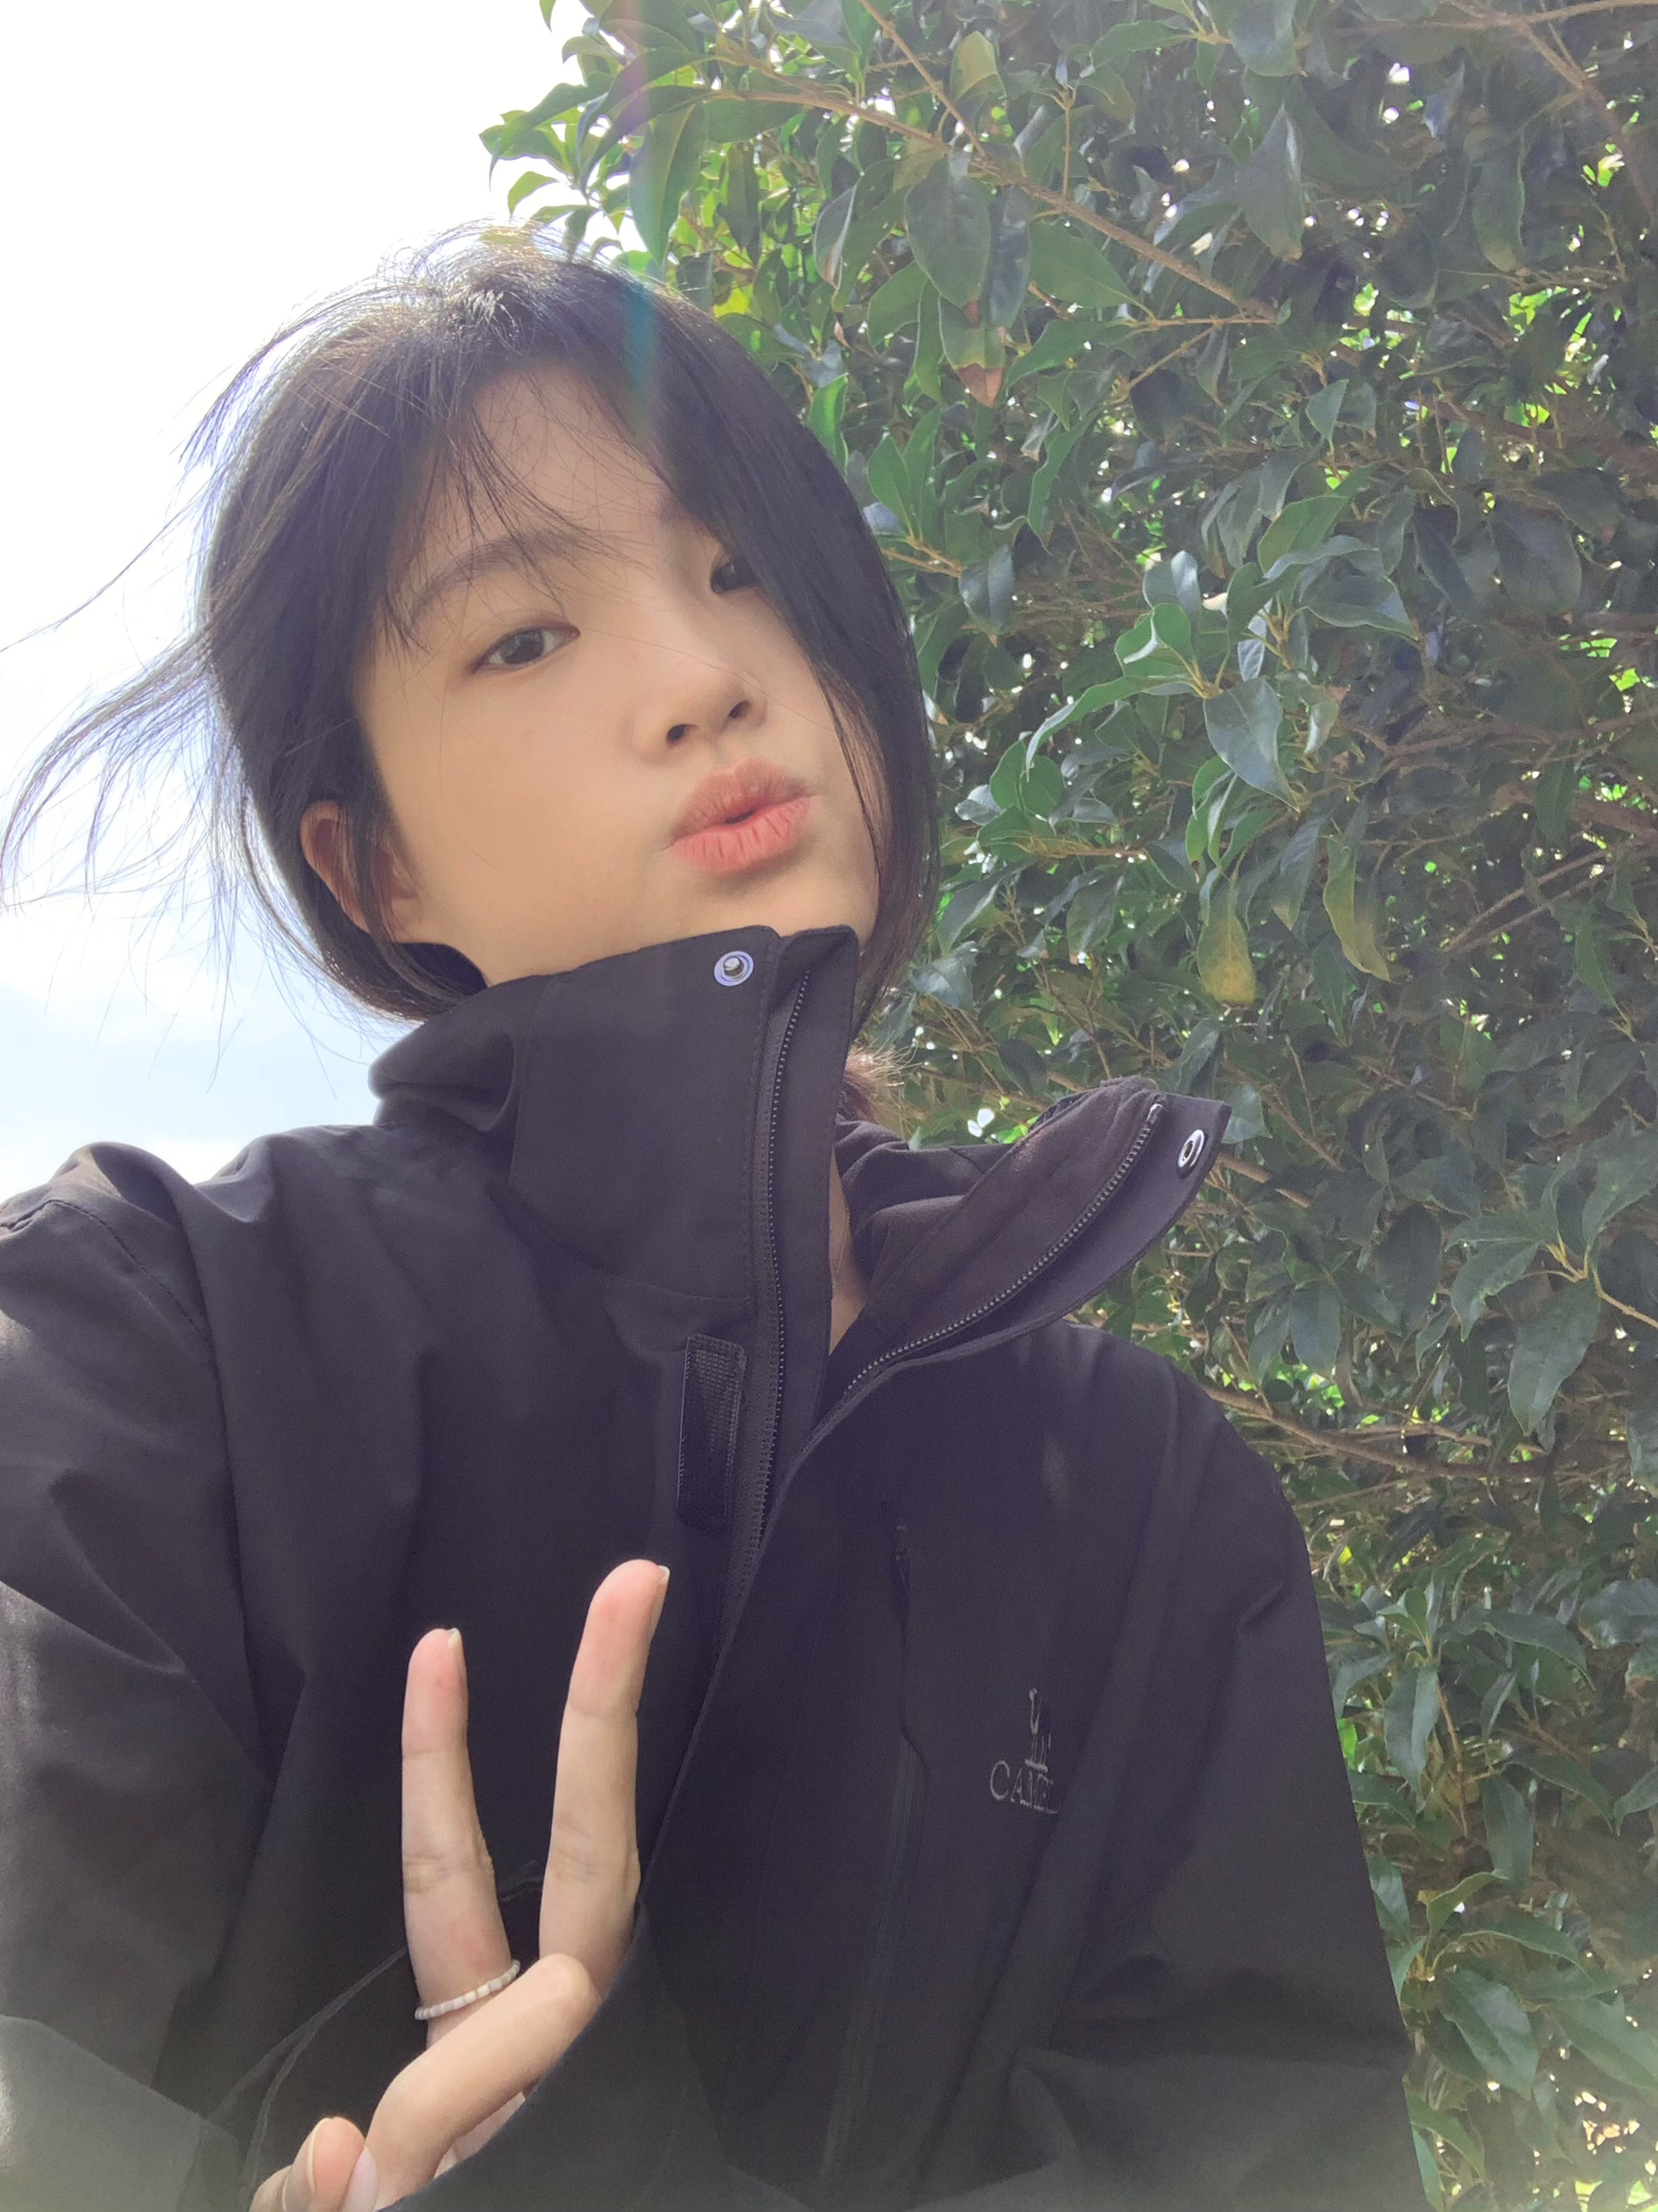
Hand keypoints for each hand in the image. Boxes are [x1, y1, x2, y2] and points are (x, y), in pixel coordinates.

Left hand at [251, 1557, 670, 2211]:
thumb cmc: (442, 2206)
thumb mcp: (372, 2195)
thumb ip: (353, 2176)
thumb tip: (341, 2152)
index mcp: (514, 2016)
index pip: (484, 1864)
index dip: (451, 1754)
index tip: (444, 1641)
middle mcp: (566, 2032)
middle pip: (593, 1858)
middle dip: (605, 1713)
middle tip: (633, 1577)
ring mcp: (582, 2081)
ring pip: (501, 2061)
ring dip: (418, 2153)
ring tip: (379, 2186)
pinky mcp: (584, 2136)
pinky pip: (451, 2158)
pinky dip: (373, 2199)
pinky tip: (369, 2201)